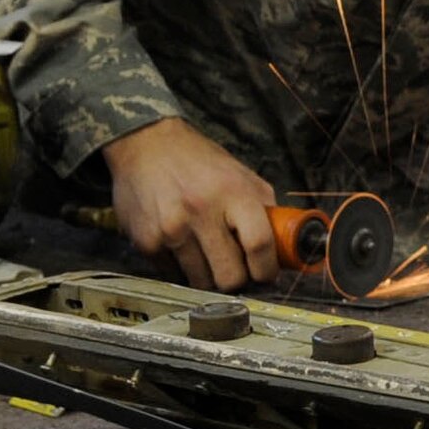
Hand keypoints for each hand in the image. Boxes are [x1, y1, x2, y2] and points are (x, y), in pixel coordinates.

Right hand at [101, 119, 278, 290]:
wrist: (147, 145)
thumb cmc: (199, 161)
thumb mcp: (242, 175)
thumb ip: (263, 209)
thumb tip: (281, 248)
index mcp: (233, 192)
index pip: (259, 244)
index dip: (267, 269)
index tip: (266, 274)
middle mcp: (201, 211)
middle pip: (229, 277)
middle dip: (237, 278)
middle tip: (235, 266)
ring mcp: (171, 229)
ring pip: (201, 282)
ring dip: (208, 274)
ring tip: (206, 250)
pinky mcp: (146, 242)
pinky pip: (173, 274)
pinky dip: (181, 267)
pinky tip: (181, 243)